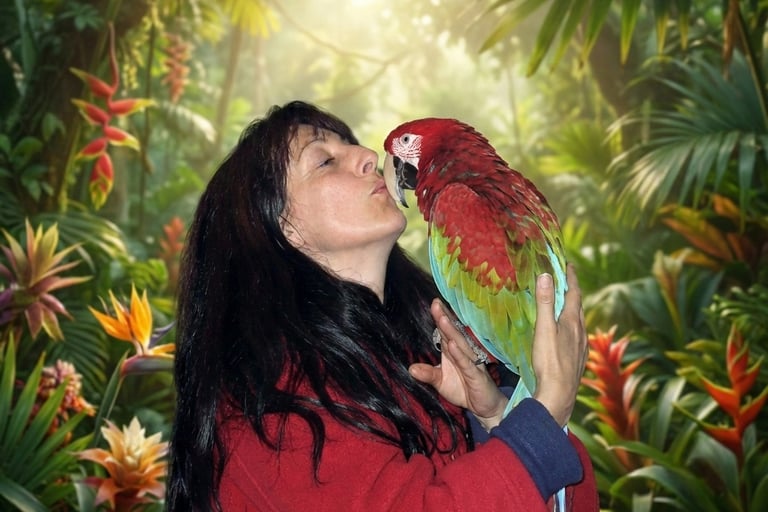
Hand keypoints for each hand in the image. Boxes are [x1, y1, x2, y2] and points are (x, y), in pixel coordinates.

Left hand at [409, 299, 507, 431]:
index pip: (446, 333)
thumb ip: (428, 374)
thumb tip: (411, 368)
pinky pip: (467, 363)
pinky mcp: (476, 376)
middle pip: (454, 333)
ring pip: (461, 344)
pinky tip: (452, 345)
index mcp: (454, 352)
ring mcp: (471, 363)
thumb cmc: (464, 389)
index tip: (434, 304)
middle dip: (445, 318)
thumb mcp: (441, 382)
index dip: (441, 318)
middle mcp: (464, 353)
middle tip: (436, 304)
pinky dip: (460, 354)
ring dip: (452, 332)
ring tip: (443, 319)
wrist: (484, 407)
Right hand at [532, 264, 587, 426]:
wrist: (559, 394)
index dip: (571, 278)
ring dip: (574, 310)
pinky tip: (569, 334)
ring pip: (580, 322)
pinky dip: (573, 327)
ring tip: (567, 305)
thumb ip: (544, 303)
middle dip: (573, 292)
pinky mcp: (579, 359)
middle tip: (567, 281)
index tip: (569, 265)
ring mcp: (582, 347)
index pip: (574, 294)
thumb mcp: (543, 330)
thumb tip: (546, 276)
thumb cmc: (549, 361)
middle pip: (578, 307)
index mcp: (571, 322)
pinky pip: (579, 336)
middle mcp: (580, 332)